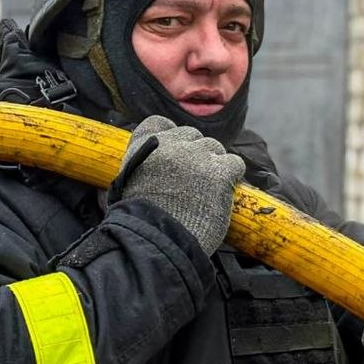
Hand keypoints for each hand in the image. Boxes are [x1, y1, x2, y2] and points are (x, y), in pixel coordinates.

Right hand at [109, 116, 244, 254]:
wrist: (157, 240)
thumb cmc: (141, 222)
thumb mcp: (129, 186)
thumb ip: (142, 171)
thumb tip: (151, 173)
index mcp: (143, 146)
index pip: (159, 123)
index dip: (171, 136)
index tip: (175, 152)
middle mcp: (170, 144)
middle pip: (192, 136)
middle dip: (196, 154)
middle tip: (196, 179)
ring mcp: (196, 155)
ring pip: (215, 148)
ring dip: (215, 165)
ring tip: (210, 190)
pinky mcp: (219, 171)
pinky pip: (235, 163)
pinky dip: (233, 176)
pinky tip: (226, 191)